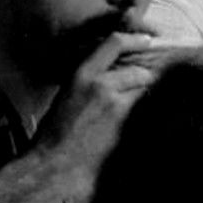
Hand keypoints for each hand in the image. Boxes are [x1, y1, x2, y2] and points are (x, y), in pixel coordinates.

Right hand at [35, 32, 159, 196]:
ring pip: (144, 87)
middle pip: (139, 69)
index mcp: (81, 74)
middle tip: (143, 86)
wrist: (55, 162)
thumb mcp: (69, 95)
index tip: (147, 41)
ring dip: (143, 94)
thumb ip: (93, 79)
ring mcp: (113, 102)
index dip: (135, 40)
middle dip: (144, 77)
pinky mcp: (123, 120)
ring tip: (131, 108)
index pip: (114, 43)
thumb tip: (117, 71)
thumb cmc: (58, 132)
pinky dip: (143, 111)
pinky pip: (142, 107)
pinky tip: (134, 121)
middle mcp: (99, 83)